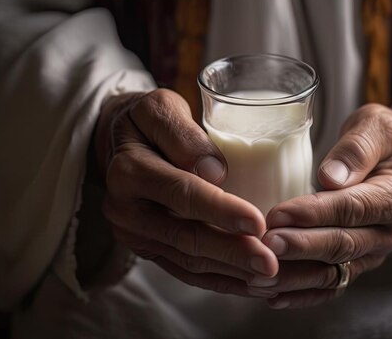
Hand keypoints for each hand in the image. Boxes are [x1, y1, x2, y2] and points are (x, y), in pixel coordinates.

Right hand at [95, 89, 277, 295]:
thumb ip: (183, 134)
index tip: (258, 223)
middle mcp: (125, 209)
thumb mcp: (160, 108)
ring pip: (186, 260)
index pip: (181, 193)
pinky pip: (183, 270)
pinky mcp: (147, 248)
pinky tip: (249, 283)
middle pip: (184, 236)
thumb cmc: (148, 119)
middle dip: (231, 252)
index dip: (220, 210)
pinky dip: (218, 280)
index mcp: (128, 170)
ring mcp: (135, 234)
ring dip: (229, 272)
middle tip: (271, 263)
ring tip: (269, 277)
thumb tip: (214, 171)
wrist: (120, 140)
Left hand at [246, 103, 391, 307]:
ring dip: (295, 276)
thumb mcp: (376, 126)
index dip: (314, 214)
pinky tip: (272, 296)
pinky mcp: (356, 263)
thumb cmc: (382, 138)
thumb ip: (357, 148)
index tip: (279, 214)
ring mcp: (372, 253)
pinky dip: (302, 294)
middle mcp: (389, 233)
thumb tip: (332, 178)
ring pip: (333, 272)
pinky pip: (330, 284)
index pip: (353, 209)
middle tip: (264, 244)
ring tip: (259, 275)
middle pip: (343, 245)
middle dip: (300, 247)